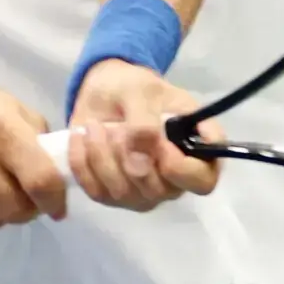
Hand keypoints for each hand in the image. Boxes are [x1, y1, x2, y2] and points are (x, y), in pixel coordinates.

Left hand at [67, 59, 222, 210]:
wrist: (103, 92)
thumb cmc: (135, 88)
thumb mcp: (142, 92)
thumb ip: (145, 125)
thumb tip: (140, 164)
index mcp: (197, 153)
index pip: (202, 182)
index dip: (181, 169)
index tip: (160, 143)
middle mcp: (173, 181)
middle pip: (156, 191)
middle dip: (129, 154)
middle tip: (118, 124)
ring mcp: (142, 192)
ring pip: (122, 193)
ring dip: (102, 155)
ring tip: (95, 126)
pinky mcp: (112, 195)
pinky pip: (95, 191)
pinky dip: (82, 162)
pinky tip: (82, 138)